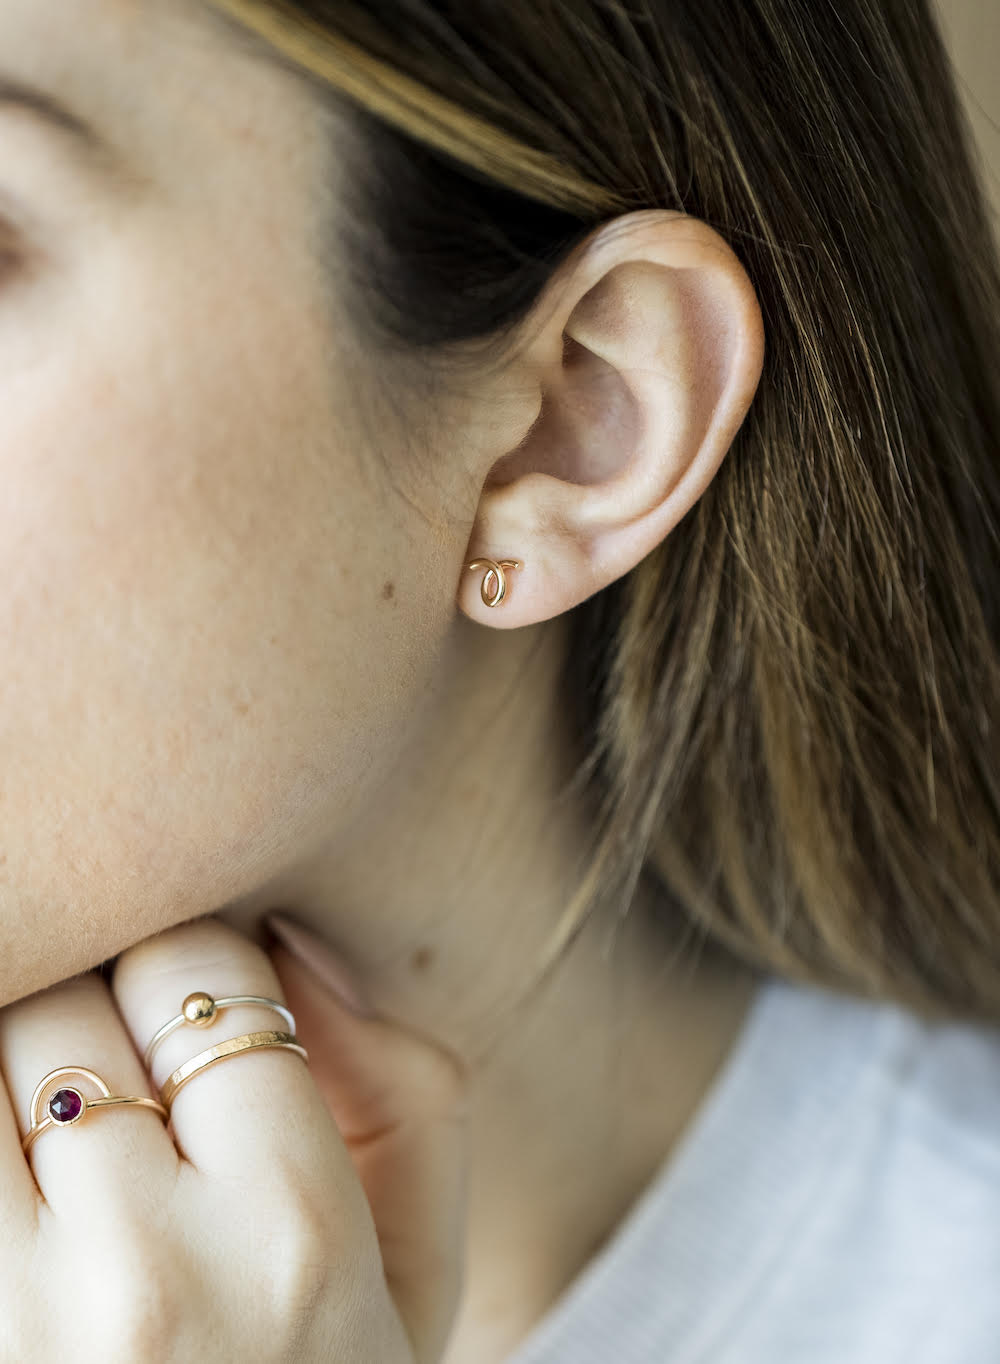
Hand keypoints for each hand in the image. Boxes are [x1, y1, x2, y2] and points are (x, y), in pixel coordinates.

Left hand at [0, 916, 469, 1361]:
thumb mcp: (418, 1270)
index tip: (194, 1019)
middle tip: (118, 1064)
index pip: (198, 968)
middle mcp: (143, 1279)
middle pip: (64, 1002)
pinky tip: (24, 1175)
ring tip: (60, 1124)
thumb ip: (405, 1090)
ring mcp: (14, 1325)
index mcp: (292, 1233)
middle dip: (92, 1009)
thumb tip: (292, 944)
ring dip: (13, 1069)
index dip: (193, 968)